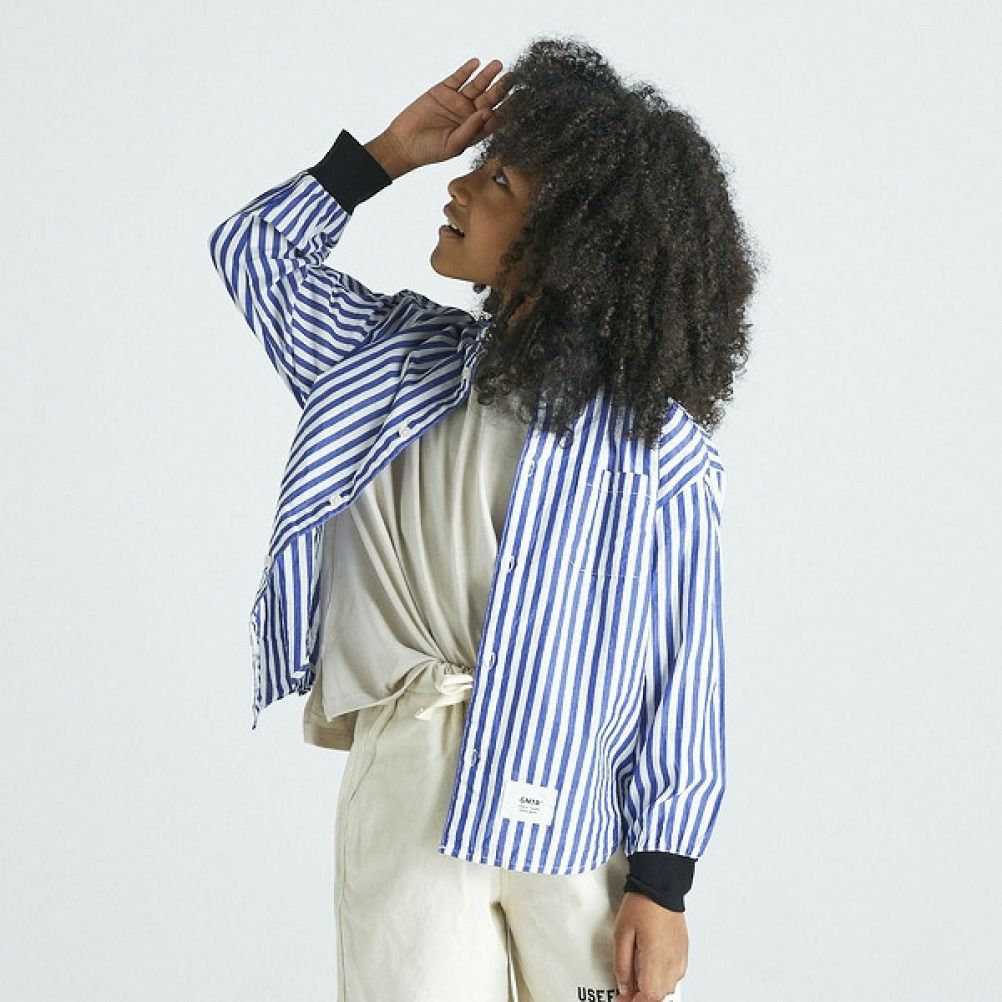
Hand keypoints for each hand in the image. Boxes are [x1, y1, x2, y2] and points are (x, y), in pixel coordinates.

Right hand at [381, 57, 513, 171]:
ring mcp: (456, 101)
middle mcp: (468, 114)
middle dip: (501, 88)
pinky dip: (466, 70)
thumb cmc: (429, 151)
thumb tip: (488, 112)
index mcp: (474, 130)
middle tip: (514, 77)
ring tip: (499, 65)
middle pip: (489, 98)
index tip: (521, 98)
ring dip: (487, 75)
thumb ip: (470, 130)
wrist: (403, 143)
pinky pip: (457, 78)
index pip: (496, 117)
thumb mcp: (453, 145)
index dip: (508, 108)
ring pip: (476, 85)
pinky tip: (476, 63)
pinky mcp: (442, 91)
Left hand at [612, 892, 687, 1000]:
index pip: (649, 997)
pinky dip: (662, 977)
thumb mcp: (621, 934)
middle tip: (626, 990)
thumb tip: (623, 986)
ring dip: (652, 988)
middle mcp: (672, 961)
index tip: (622, 999)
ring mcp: (680, 956)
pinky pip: (675, 975)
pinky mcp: (683, 950)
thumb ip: (622, 965)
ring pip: (667, 987)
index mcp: (656, 958)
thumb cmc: (642, 904)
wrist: (661, 884)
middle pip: (659, 995)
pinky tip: (650, 968)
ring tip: (636, 977)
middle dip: (642, 997)